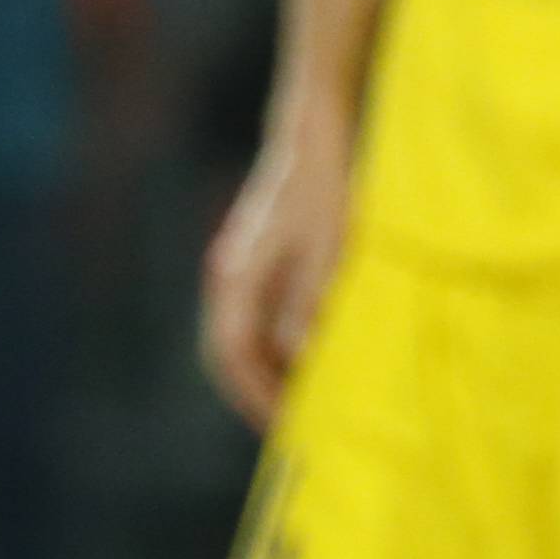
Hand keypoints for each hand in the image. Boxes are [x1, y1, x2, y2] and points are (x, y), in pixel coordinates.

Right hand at [201, 104, 351, 429]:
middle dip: (260, 392)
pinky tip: (313, 356)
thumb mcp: (330, 248)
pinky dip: (278, 343)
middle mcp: (229, 274)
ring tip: (310, 399)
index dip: (258, 396)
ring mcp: (239, 264)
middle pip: (230, 351)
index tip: (289, 429)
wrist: (316, 129)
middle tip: (298, 427)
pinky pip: (258, 315)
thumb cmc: (327, 186)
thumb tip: (298, 359)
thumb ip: (311, 304)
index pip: (232, 355)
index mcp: (238, 276)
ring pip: (244, 334)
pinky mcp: (258, 256)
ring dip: (270, 369)